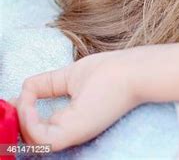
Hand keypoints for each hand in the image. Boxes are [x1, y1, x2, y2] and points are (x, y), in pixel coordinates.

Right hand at [13, 50, 139, 150]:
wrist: (134, 71)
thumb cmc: (110, 71)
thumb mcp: (69, 76)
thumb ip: (45, 85)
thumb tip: (21, 90)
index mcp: (71, 120)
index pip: (38, 128)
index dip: (21, 114)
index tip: (16, 99)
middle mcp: (71, 130)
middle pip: (31, 137)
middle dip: (16, 119)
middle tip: (13, 102)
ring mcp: (73, 132)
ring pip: (31, 140)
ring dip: (19, 118)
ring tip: (24, 100)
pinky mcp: (75, 131)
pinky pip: (39, 138)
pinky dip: (27, 120)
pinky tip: (30, 103)